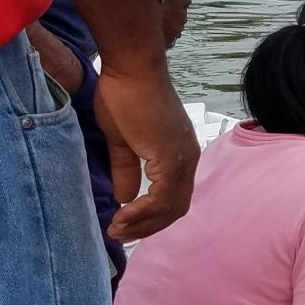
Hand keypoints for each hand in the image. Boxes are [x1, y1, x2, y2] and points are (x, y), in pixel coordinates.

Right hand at [97, 68, 198, 241]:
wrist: (132, 69)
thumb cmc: (126, 96)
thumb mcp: (123, 141)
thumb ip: (125, 170)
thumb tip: (124, 197)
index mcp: (180, 156)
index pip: (173, 198)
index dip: (151, 216)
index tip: (126, 224)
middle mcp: (188, 160)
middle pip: (175, 208)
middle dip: (148, 227)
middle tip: (120, 235)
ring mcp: (182, 159)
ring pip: (170, 207)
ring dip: (142, 224)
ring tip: (117, 230)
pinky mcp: (170, 158)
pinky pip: (161, 197)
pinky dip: (142, 211)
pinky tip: (122, 215)